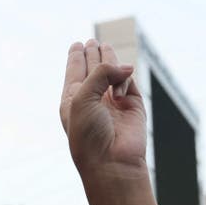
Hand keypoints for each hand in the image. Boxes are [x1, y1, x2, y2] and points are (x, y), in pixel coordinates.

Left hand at [59, 40, 146, 177]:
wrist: (111, 161)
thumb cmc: (88, 133)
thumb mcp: (82, 97)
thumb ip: (100, 71)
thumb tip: (126, 66)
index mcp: (73, 101)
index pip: (75, 73)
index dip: (76, 58)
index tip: (77, 44)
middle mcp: (93, 100)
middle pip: (94, 70)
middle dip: (94, 55)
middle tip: (93, 43)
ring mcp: (113, 102)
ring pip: (113, 72)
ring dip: (109, 59)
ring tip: (105, 47)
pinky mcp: (133, 105)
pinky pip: (127, 80)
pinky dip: (123, 80)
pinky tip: (117, 94)